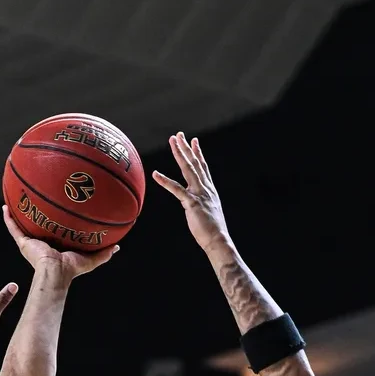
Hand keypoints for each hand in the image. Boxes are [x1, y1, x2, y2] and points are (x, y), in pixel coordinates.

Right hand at [3, 206, 117, 278]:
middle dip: (37, 213)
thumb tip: (118, 246)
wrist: (55, 273)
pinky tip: (5, 206)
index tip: (58, 209)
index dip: (56, 221)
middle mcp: (43, 243)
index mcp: (56, 246)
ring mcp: (31, 242)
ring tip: (17, 198)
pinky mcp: (23, 242)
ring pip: (23, 224)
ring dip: (20, 212)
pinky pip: (13, 227)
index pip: (56, 231)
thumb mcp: (91, 259)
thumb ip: (105, 253)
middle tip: (38, 198)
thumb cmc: (72, 269)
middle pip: (39, 225)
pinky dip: (8, 218)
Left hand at [152, 133, 230, 254]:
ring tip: (172, 141)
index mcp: (209, 190)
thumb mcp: (207, 213)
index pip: (203, 168)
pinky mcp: (192, 203)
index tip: (194, 141)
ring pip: (188, 169)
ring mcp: (199, 194)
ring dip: (179, 154)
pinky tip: (155, 174)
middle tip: (179, 135)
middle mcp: (205, 188)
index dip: (198, 153)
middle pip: (194, 163)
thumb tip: (194, 205)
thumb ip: (200, 205)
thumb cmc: (212, 231)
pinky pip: (176, 189)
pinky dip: (165, 181)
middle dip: (186, 148)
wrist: (218, 240)